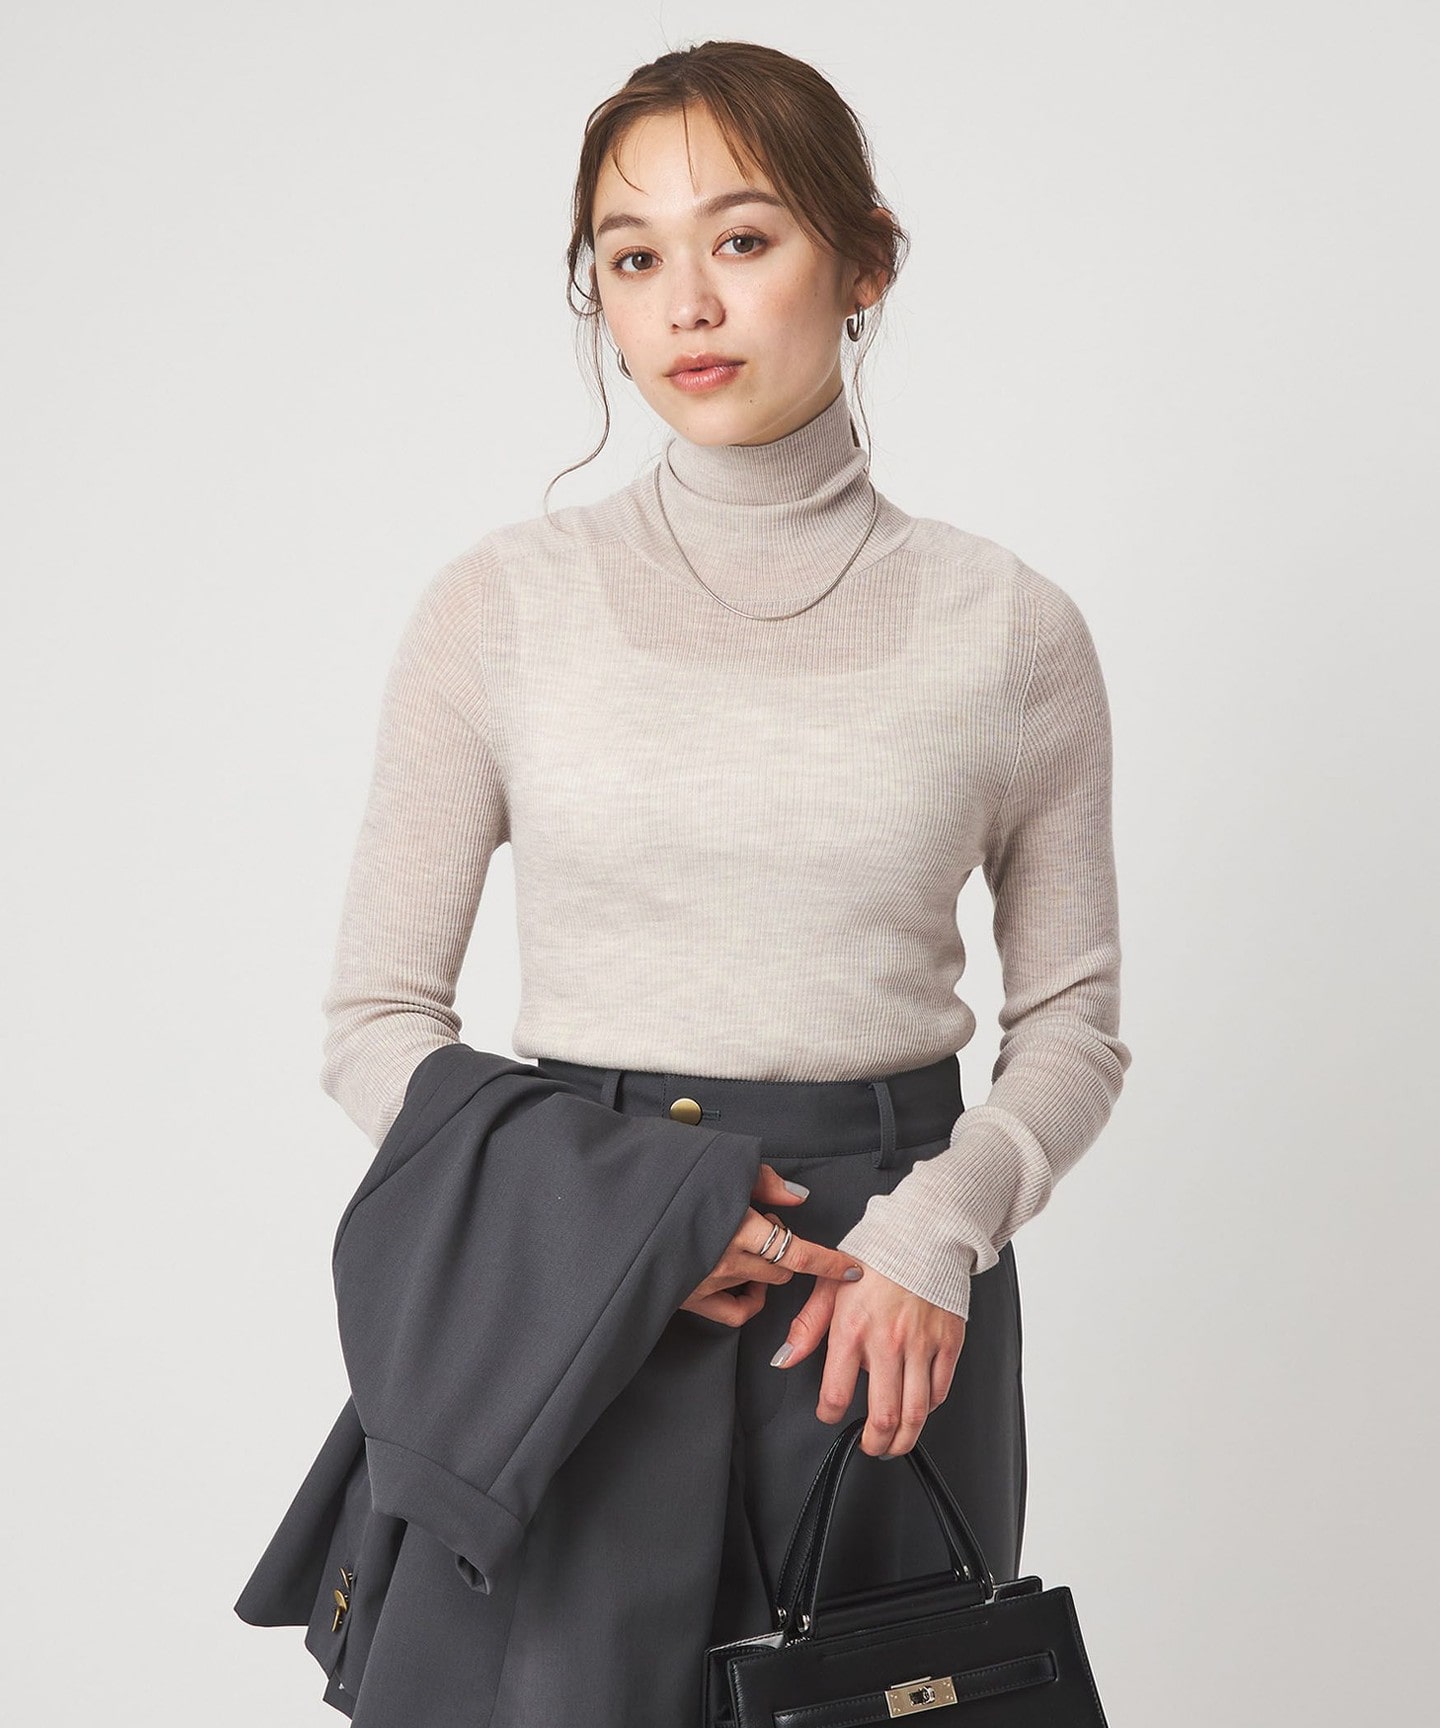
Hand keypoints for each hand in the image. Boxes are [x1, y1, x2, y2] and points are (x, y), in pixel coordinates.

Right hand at [679, 1163, 864, 1325]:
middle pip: (783, 1267)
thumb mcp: (715, 1162)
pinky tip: (747, 1284)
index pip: (799, 1253)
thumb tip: (798, 1197)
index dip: (831, 1263)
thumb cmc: (663, 1179)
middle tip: (768, 1224)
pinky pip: (734, 1313)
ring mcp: (707, 1284)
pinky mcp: (688, 1299)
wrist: (611, 1209)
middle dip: (789, 1248)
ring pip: (762, 1284)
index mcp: (737, 1226)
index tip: (854, 1269)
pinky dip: (749, 1301)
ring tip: (751, 1243)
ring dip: (768, 1266)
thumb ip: (762, 1181)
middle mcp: (726, 1261)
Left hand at [770, 1261, 965, 1457]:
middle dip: (874, 1442)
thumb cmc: (876, 1255)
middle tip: (869, 1445)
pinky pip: (940, 1390)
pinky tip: (919, 1409)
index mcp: (853, 1328)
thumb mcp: (829, 1284)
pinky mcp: (948, 1342)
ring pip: (916, 1412)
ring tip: (894, 1443)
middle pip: (884, 1415)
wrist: (924, 1232)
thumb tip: (785, 1358)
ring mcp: (921, 1344)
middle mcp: (888, 1341)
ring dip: (903, 1439)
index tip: (829, 1414)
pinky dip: (929, 1408)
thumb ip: (806, 1326)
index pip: (836, 1392)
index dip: (828, 1414)